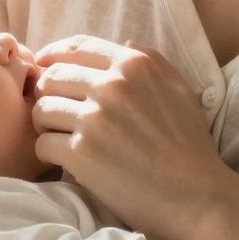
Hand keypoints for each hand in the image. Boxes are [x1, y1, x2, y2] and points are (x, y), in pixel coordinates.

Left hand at [31, 35, 227, 239]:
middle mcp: (111, 86)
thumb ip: (153, 62)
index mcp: (134, 65)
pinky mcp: (81, 154)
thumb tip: (125, 43)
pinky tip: (64, 161)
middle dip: (48, 95)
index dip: (52, 55)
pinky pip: (43, 144)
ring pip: (41, 109)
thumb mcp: (181, 90)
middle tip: (54, 114)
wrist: (196, 196)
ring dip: (45, 125)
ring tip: (59, 138)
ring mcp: (94, 120)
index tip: (42, 67)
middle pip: (51, 77)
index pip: (76, 47)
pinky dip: (48, 153)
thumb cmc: (191, 146)